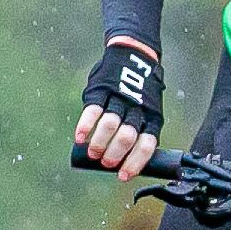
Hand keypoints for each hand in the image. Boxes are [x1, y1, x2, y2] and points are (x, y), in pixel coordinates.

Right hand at [77, 38, 160, 182]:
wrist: (133, 53)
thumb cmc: (140, 91)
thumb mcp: (147, 110)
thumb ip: (139, 130)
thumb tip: (125, 161)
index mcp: (151, 117)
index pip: (147, 144)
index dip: (135, 162)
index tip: (123, 175)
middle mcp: (137, 108)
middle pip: (127, 136)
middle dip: (115, 153)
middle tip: (105, 163)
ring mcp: (119, 98)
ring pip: (110, 124)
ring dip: (100, 142)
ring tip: (93, 153)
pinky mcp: (102, 89)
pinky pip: (93, 109)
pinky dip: (85, 125)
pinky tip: (79, 137)